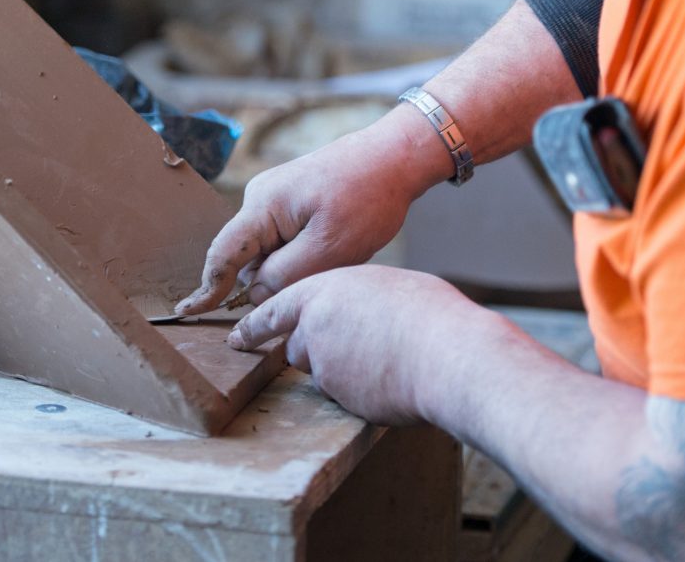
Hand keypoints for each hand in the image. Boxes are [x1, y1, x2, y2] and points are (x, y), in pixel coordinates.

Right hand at [175, 107, 453, 314]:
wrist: (395, 157)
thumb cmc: (368, 198)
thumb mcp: (330, 248)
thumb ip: (285, 275)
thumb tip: (254, 292)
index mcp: (264, 206)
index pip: (223, 254)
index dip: (206, 288)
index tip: (186, 313)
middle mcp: (261, 198)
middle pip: (248, 258)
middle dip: (274, 277)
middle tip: (324, 270)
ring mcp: (276, 197)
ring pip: (270, 252)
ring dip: (295, 264)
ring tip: (337, 249)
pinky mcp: (292, 201)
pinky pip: (285, 240)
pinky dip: (304, 252)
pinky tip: (335, 242)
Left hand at [226, 265, 488, 424]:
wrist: (448, 355)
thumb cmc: (431, 316)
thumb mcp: (389, 288)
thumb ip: (359, 300)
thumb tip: (360, 312)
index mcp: (326, 289)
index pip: (276, 308)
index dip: (255, 326)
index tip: (236, 339)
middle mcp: (315, 325)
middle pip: (297, 347)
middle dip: (318, 352)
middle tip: (359, 349)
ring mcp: (324, 363)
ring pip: (321, 373)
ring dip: (340, 372)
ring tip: (382, 361)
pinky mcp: (339, 396)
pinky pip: (344, 396)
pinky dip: (360, 391)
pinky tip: (390, 380)